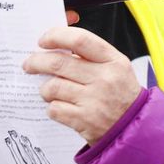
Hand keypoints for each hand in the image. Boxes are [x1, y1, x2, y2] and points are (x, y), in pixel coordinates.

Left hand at [25, 26, 140, 144]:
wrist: (134, 126)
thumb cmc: (121, 94)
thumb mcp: (116, 67)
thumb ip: (90, 55)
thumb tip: (56, 46)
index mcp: (113, 60)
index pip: (79, 40)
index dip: (56, 37)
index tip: (43, 41)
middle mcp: (104, 79)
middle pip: (58, 63)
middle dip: (36, 62)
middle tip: (29, 64)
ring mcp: (94, 100)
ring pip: (53, 86)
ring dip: (45, 88)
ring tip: (48, 90)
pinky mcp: (84, 120)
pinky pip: (55, 109)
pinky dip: (52, 107)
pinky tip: (58, 106)